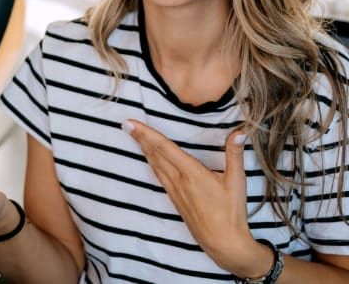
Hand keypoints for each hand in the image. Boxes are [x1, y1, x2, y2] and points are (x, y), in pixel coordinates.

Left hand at [124, 120, 270, 276]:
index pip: (164, 147)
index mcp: (191, 173)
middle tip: (125, 124)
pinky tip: (150, 159)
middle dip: (139, 138)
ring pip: (155, 165)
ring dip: (144, 149)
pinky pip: (159, 176)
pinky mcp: (175, 200)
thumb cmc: (231, 212)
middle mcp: (178, 180)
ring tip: (135, 136)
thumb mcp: (237, 181)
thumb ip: (234, 154)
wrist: (222, 243)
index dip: (145, 133)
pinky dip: (152, 163)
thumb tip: (240, 131)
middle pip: (155, 154)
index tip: (128, 123)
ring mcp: (174, 191)